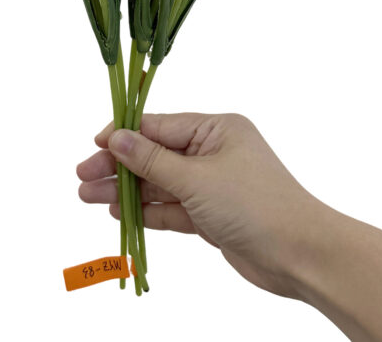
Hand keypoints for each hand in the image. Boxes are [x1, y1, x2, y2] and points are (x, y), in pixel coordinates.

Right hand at [76, 112, 322, 298]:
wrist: (299, 254)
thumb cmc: (254, 204)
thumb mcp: (196, 178)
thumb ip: (152, 160)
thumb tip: (116, 138)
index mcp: (215, 129)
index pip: (159, 126)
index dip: (124, 135)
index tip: (94, 144)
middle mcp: (212, 151)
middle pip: (155, 155)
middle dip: (119, 166)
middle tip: (82, 176)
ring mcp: (211, 184)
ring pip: (160, 183)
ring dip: (127, 190)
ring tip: (89, 196)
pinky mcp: (211, 214)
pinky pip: (172, 207)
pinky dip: (147, 210)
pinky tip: (120, 213)